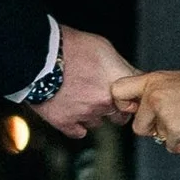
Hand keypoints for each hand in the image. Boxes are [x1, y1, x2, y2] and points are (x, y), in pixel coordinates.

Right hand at [46, 24, 134, 139]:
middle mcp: (104, 102)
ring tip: (82, 98)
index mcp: (117, 83)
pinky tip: (74, 114)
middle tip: (106, 96)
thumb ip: (120, 66)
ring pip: (98, 122)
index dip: (133, 94)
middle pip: (121, 115)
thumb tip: (127, 74)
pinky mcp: (65, 122)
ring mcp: (85, 114)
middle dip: (116, 107)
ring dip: (94, 113)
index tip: (130, 94)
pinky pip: (78, 132)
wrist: (41, 56)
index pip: (138, 96)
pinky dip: (77, 125)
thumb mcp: (103, 47)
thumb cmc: (70, 46)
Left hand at [112, 61, 179, 156]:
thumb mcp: (177, 82)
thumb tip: (146, 111)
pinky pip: (172, 147)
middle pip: (137, 126)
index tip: (137, 111)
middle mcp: (153, 94)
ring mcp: (163, 111)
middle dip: (155, 131)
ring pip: (157, 138)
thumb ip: (158, 93)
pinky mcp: (174, 128)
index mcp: (153, 79)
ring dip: (174, 138)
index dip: (123, 105)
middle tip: (174, 124)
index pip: (117, 90)